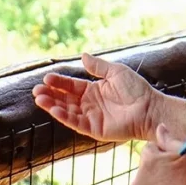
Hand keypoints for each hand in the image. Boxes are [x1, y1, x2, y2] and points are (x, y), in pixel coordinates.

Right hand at [32, 53, 159, 142]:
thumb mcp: (115, 72)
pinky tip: (54, 109)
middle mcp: (89, 104)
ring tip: (40, 99)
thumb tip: (83, 55)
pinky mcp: (94, 129)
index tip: (46, 78)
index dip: (58, 82)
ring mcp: (91, 117)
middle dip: (50, 95)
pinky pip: (76, 123)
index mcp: (93, 90)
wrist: (149, 107)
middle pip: (65, 99)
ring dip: (52, 105)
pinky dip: (64, 117)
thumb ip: (98, 66)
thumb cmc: (136, 89)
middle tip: (36, 90)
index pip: (70, 86)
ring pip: (67, 111)